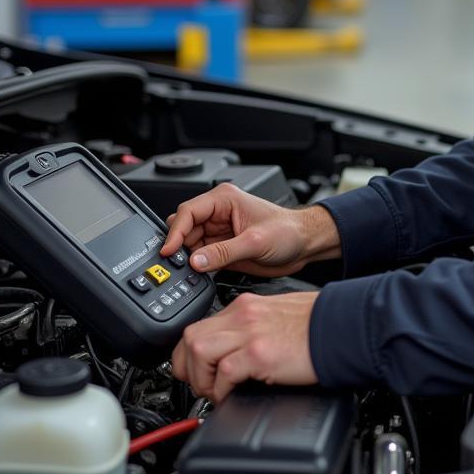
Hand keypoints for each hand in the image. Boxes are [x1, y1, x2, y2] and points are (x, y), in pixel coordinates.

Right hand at [160, 183, 340, 276]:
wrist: (304, 245)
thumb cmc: (288, 231)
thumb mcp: (255, 242)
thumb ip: (224, 252)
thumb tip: (196, 260)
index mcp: (224, 200)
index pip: (188, 212)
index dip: (175, 232)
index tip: (169, 250)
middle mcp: (218, 214)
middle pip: (183, 228)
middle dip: (179, 245)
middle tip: (179, 263)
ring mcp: (218, 233)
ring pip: (188, 245)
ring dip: (187, 258)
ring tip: (190, 270)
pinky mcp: (221, 250)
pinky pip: (200, 258)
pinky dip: (196, 266)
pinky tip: (199, 273)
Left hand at [172, 291, 317, 400]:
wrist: (342, 328)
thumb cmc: (318, 325)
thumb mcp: (277, 318)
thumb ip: (253, 330)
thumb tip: (236, 355)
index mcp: (246, 307)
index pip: (201, 326)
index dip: (192, 354)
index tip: (198, 371)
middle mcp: (244, 315)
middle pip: (191, 337)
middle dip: (188, 367)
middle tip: (202, 385)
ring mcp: (250, 333)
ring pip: (198, 351)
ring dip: (201, 379)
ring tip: (216, 392)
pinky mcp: (259, 353)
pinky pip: (224, 373)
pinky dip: (222, 391)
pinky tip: (233, 396)